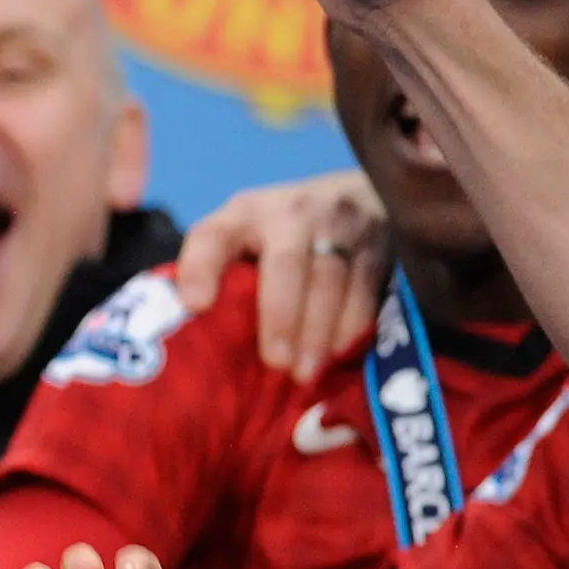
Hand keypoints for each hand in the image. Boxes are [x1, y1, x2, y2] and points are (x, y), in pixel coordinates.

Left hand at [174, 168, 388, 380]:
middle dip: (281, 316)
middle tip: (276, 363)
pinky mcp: (378, 244)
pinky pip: (366, 287)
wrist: (356, 195)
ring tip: (305, 372)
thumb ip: (216, 271)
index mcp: (244, 214)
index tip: (195, 307)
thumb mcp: (242, 234)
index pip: (213, 236)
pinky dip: (354, 324)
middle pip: (284, 264)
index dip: (201, 269)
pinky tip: (340, 354)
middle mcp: (292, 213)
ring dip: (319, 331)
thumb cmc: (280, 232)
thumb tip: (190, 330)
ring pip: (330, 279)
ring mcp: (340, 225)